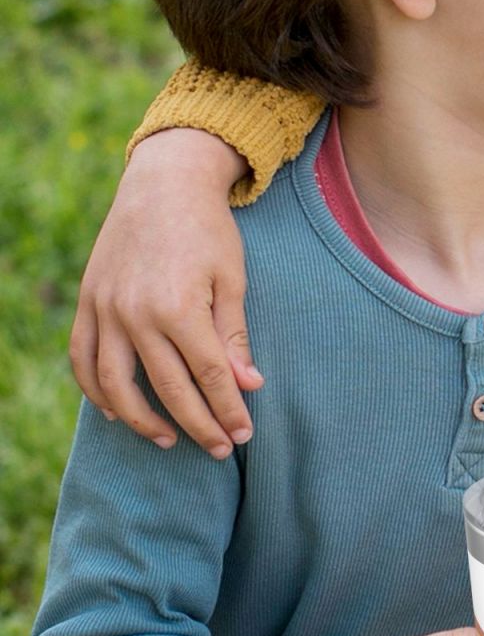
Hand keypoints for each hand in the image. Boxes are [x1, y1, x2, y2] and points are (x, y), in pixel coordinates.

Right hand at [70, 128, 257, 457]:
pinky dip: (96, 391)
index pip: (209, 377)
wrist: (162, 185)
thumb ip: (234, 336)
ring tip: (169, 439)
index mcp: (181, 308)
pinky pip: (84, 358)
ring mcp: (106, 310)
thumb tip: (248, 386)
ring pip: (116, 385)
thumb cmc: (208, 231)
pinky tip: (118, 412)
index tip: (243, 436)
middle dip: (198, 425)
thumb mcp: (232, 279)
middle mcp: (137, 314)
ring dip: (142, 420)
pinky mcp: (88, 302)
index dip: (228, 411)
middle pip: (168, 389)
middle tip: (219, 450)